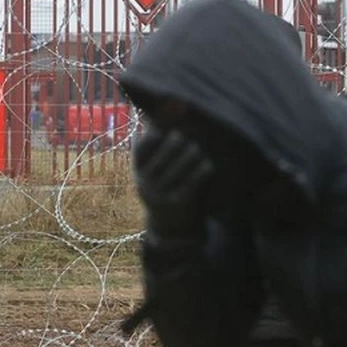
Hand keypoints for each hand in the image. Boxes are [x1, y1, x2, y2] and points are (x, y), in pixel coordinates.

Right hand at [133, 124, 213, 239]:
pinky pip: (193, 180)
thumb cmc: (165, 188)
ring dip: (194, 153)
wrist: (170, 227)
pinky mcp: (177, 203)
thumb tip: (158, 119)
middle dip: (180, 141)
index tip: (166, 128)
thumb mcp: (153, 172)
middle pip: (167, 150)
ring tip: (199, 150)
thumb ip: (156, 148)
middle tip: (188, 138)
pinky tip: (208, 165)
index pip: (142, 146)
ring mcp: (160, 194)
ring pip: (182, 163)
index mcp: (138, 173)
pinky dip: (202, 170)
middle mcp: (145, 183)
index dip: (154, 134)